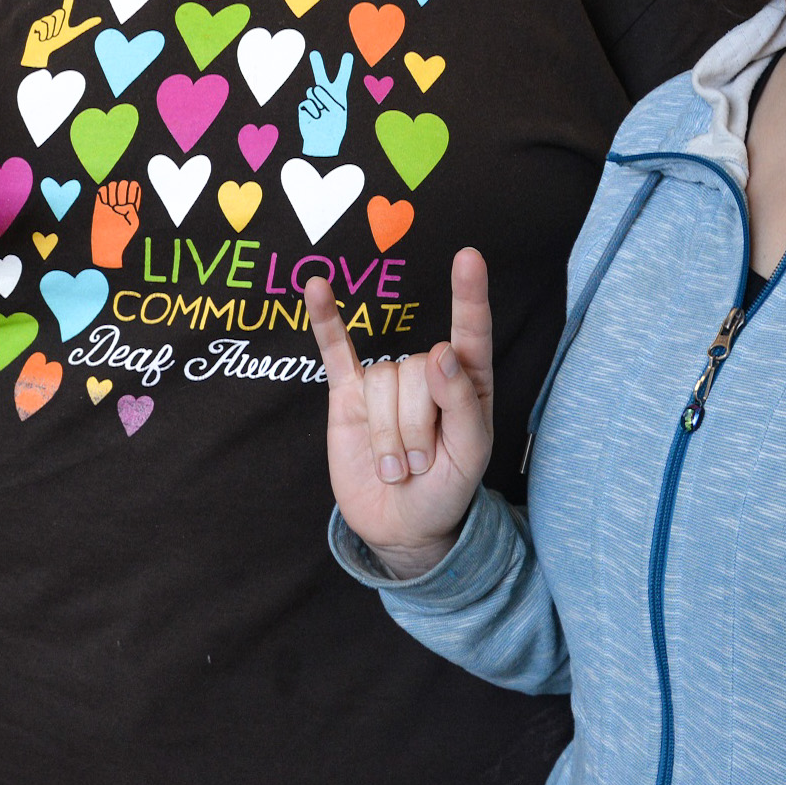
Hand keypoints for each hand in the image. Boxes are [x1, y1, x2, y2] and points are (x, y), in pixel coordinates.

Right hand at [19, 0, 100, 68]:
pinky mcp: (36, 24)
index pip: (68, 1)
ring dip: (52, 33)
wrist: (40, 51)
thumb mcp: (72, 34)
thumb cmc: (55, 43)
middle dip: (59, 27)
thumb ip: (85, 26)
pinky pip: (44, 26)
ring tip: (48, 37)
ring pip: (53, 21)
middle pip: (61, 14)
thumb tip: (99, 19)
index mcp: (62, 16)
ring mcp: (44, 18)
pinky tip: (41, 37)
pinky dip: (44, 35)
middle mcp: (53, 15)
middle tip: (55, 35)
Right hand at [90, 179, 139, 268]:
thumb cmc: (122, 237)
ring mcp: (110, 202)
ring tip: (112, 205)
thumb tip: (123, 202)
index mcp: (132, 204)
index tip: (130, 201)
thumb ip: (132, 210)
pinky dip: (103, 194)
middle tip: (119, 204)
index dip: (133, 189)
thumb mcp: (133, 223)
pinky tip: (104, 204)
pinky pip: (101, 190)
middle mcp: (121, 201)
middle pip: (122, 183)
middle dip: (121, 190)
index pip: (134, 187)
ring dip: (112, 192)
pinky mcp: (99, 204)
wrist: (107, 245)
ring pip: (112, 185)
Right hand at [296, 50, 353, 157]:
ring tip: (323, 113)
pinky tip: (316, 118)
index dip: (345, 67)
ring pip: (314, 90)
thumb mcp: (338, 111)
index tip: (348, 55)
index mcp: (338, 96)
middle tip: (314, 53)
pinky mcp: (304, 107)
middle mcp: (325, 96)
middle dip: (317, 65)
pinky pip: (308, 102)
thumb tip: (313, 88)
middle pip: (321, 77)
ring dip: (321, 100)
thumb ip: (327, 97)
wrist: (323, 143)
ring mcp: (314, 101)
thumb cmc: (334, 129)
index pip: (342, 79)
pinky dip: (313, 110)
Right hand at [307, 248, 494, 580]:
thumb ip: (462, 403)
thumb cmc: (446, 489)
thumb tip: (440, 353)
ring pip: (380, 382)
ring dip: (387, 434)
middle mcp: (426, 374)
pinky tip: (315, 287)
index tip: (468, 258)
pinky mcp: (348, 393)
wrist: (401, 526)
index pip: (470, 334)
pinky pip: (335, 350)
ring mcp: (385, 381)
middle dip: (415, 427)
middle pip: (414, 372)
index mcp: (467, 383)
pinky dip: (325, 320)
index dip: (469, 297)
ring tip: (396, 466)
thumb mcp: (470, 455)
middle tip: (420, 465)